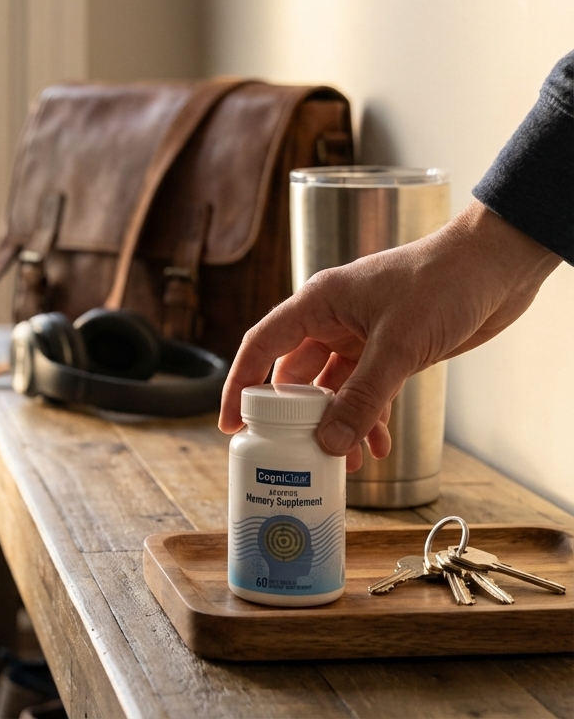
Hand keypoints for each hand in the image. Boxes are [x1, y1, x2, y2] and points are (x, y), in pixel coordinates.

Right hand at [218, 202, 560, 470]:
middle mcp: (332, 319)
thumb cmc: (442, 281)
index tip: (231, 423)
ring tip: (344, 462)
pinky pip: (365, 390)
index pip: (262, 345)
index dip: (241, 386)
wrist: (497, 266)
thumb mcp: (397, 346)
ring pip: (332, 387)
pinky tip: (377, 445)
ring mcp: (361, 335)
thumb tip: (329, 443)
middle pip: (294, 374)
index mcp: (318, 302)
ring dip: (336, 423)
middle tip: (292, 452)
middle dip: (295, 417)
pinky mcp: (390, 349)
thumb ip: (362, 398)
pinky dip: (368, 417)